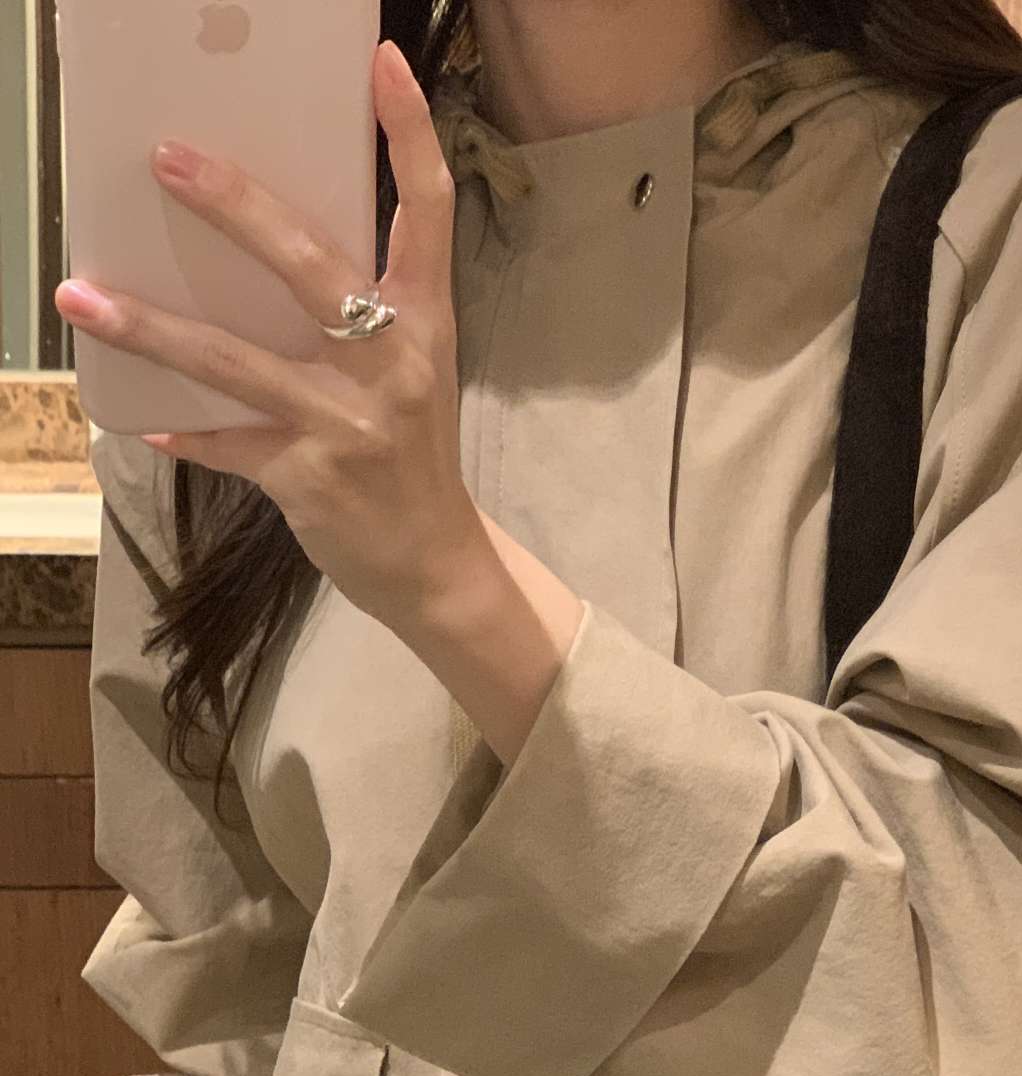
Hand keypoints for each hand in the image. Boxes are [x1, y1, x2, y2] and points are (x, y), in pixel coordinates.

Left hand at [54, 39, 496, 636]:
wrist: (435, 562)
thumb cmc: (412, 454)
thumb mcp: (409, 372)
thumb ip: (363, 312)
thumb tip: (268, 245)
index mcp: (427, 324)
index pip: (428, 212)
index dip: (409, 134)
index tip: (380, 63)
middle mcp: (393, 365)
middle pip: (311, 266)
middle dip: (237, 209)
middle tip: (169, 159)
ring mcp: (348, 424)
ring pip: (236, 361)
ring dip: (152, 328)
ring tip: (82, 296)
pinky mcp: (307, 478)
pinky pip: (226, 443)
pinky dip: (183, 432)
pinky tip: (141, 419)